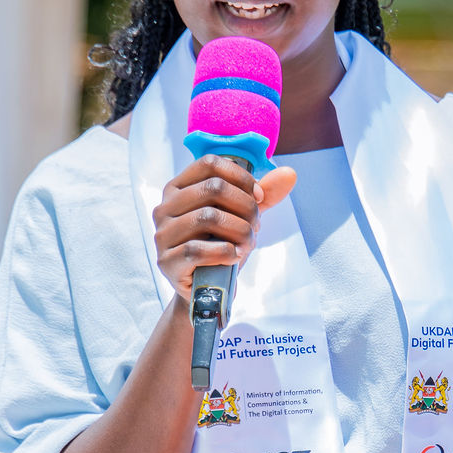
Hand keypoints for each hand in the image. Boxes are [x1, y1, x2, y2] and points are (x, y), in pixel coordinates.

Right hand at [154, 155, 296, 303]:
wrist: (207, 288)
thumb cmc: (220, 245)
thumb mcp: (243, 216)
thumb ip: (264, 194)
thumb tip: (289, 174)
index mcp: (178, 188)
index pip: (209, 163)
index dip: (241, 178)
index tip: (258, 198)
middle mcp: (165, 207)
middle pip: (213, 188)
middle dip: (246, 207)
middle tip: (255, 226)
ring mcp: (162, 234)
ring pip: (207, 217)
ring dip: (239, 231)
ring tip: (246, 243)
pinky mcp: (166, 262)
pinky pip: (197, 250)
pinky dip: (224, 252)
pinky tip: (233, 257)